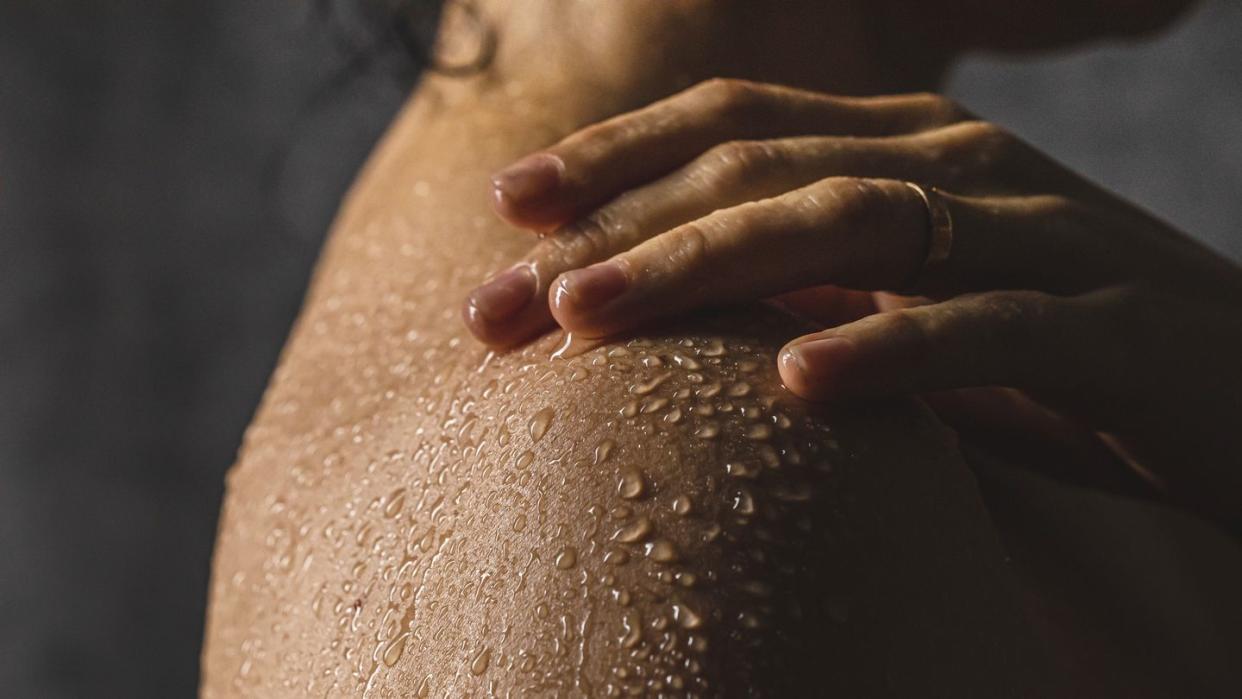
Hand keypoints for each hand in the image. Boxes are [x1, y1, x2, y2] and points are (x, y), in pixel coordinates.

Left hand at [463, 78, 1241, 520]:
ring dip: (707, 269)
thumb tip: (693, 313)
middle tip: (496, 300)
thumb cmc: (1064, 354)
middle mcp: (965, 166)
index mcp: (913, 150)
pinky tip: (800, 385)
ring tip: (590, 321)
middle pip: (764, 172)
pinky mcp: (1114, 324)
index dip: (619, 158)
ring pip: (852, 224)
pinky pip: (990, 327)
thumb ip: (824, 285)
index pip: (741, 125)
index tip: (509, 211)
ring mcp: (1043, 234)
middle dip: (617, 229)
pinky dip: (892, 349)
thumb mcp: (918, 301)